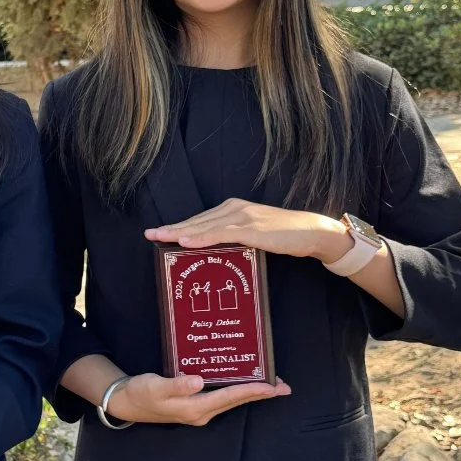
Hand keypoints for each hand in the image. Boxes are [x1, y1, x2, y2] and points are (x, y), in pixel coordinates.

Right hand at [107, 371, 289, 426]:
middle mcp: (201, 413)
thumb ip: (176, 385)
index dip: (251, 391)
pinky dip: (237, 390)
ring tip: (271, 385)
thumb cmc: (140, 393)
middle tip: (284, 386)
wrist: (125, 402)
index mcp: (195, 409)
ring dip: (251, 393)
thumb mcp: (155, 386)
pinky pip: (223, 398)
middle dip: (260, 394)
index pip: (229, 397)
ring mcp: (199, 411)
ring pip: (231, 400)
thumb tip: (198, 381)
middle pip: (236, 402)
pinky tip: (243, 382)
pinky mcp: (195, 405)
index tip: (272, 386)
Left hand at [145, 198, 350, 262]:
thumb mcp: (254, 234)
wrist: (311, 232)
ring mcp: (243, 218)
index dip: (179, 226)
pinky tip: (186, 242)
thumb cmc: (283, 235)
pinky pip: (222, 234)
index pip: (200, 220)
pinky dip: (202, 238)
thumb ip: (234, 238)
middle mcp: (235, 209)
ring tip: (160, 238)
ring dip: (181, 233)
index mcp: (234, 209)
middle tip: (150, 235)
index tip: (159, 233)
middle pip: (197, 222)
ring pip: (205, 226)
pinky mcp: (252, 229)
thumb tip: (214, 251)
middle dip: (173, 229)